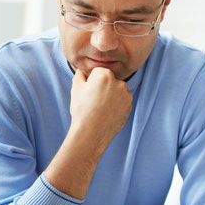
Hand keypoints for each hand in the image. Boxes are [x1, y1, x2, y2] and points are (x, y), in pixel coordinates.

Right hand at [42, 69, 131, 199]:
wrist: (91, 133)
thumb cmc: (81, 110)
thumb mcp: (76, 89)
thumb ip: (80, 75)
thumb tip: (83, 71)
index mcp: (105, 75)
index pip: (98, 72)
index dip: (91, 82)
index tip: (87, 92)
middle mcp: (119, 82)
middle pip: (109, 80)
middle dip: (102, 87)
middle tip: (93, 101)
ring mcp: (126, 95)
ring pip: (116, 91)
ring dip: (110, 96)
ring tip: (99, 109)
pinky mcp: (129, 107)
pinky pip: (121, 102)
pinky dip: (115, 106)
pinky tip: (106, 114)